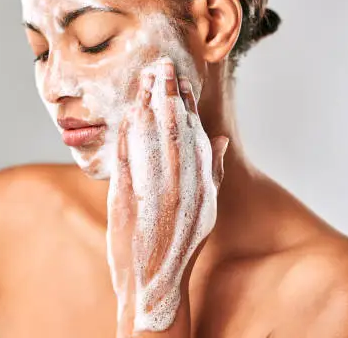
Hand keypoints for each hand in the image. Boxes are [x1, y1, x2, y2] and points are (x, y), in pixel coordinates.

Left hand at [107, 58, 228, 336]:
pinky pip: (129, 162)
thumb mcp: (206, 210)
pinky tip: (126, 116)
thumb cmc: (180, 245)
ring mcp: (154, 195)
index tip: (180, 79)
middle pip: (173, 132)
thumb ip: (214, 173)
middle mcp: (181, 187)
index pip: (194, 136)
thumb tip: (222, 138)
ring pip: (152, 141)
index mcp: (200, 186)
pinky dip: (127, 137)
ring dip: (147, 107)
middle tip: (162, 64)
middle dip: (167, 94)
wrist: (156, 284)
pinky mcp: (129, 203)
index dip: (186, 105)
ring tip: (145, 80)